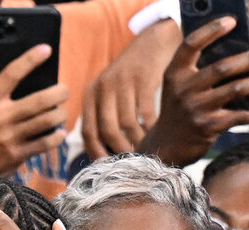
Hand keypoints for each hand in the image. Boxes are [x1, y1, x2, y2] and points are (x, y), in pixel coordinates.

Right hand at [0, 45, 68, 196]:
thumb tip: (22, 81)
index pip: (11, 73)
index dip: (31, 59)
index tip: (46, 50)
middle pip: (39, 99)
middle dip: (59, 92)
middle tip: (64, 90)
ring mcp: (9, 138)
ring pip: (47, 120)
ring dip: (60, 113)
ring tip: (61, 111)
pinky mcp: (16, 155)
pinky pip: (45, 143)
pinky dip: (56, 136)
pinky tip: (58, 132)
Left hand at [81, 19, 179, 158]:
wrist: (152, 42)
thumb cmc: (131, 76)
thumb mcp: (110, 91)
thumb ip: (104, 116)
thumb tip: (103, 156)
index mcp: (91, 94)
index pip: (88, 132)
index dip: (97, 153)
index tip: (110, 169)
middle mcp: (103, 88)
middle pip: (107, 131)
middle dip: (120, 152)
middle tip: (133, 165)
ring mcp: (123, 83)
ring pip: (127, 125)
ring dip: (139, 143)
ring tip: (148, 154)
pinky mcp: (143, 79)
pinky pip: (147, 114)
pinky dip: (153, 129)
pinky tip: (160, 137)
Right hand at [136, 16, 248, 166]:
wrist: (165, 146)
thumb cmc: (178, 110)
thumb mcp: (177, 87)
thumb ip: (196, 71)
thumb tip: (237, 55)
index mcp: (174, 74)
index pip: (191, 44)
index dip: (211, 30)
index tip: (231, 21)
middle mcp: (183, 90)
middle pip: (222, 67)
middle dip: (248, 60)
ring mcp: (196, 109)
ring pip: (235, 90)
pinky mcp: (207, 127)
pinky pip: (238, 116)